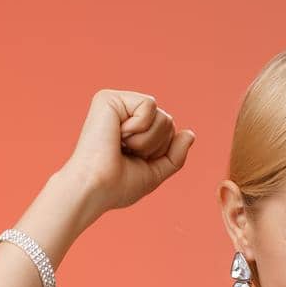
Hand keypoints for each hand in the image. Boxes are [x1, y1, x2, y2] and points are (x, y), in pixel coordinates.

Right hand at [60, 89, 195, 213]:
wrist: (96, 188)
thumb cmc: (118, 185)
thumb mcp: (155, 172)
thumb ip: (175, 155)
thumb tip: (190, 134)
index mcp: (132, 129)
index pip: (168, 132)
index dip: (160, 152)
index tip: (133, 161)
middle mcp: (123, 113)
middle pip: (168, 122)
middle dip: (155, 146)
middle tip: (127, 154)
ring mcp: (116, 104)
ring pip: (162, 116)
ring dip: (147, 140)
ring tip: (120, 146)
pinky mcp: (109, 98)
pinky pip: (149, 105)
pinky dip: (139, 127)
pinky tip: (117, 134)